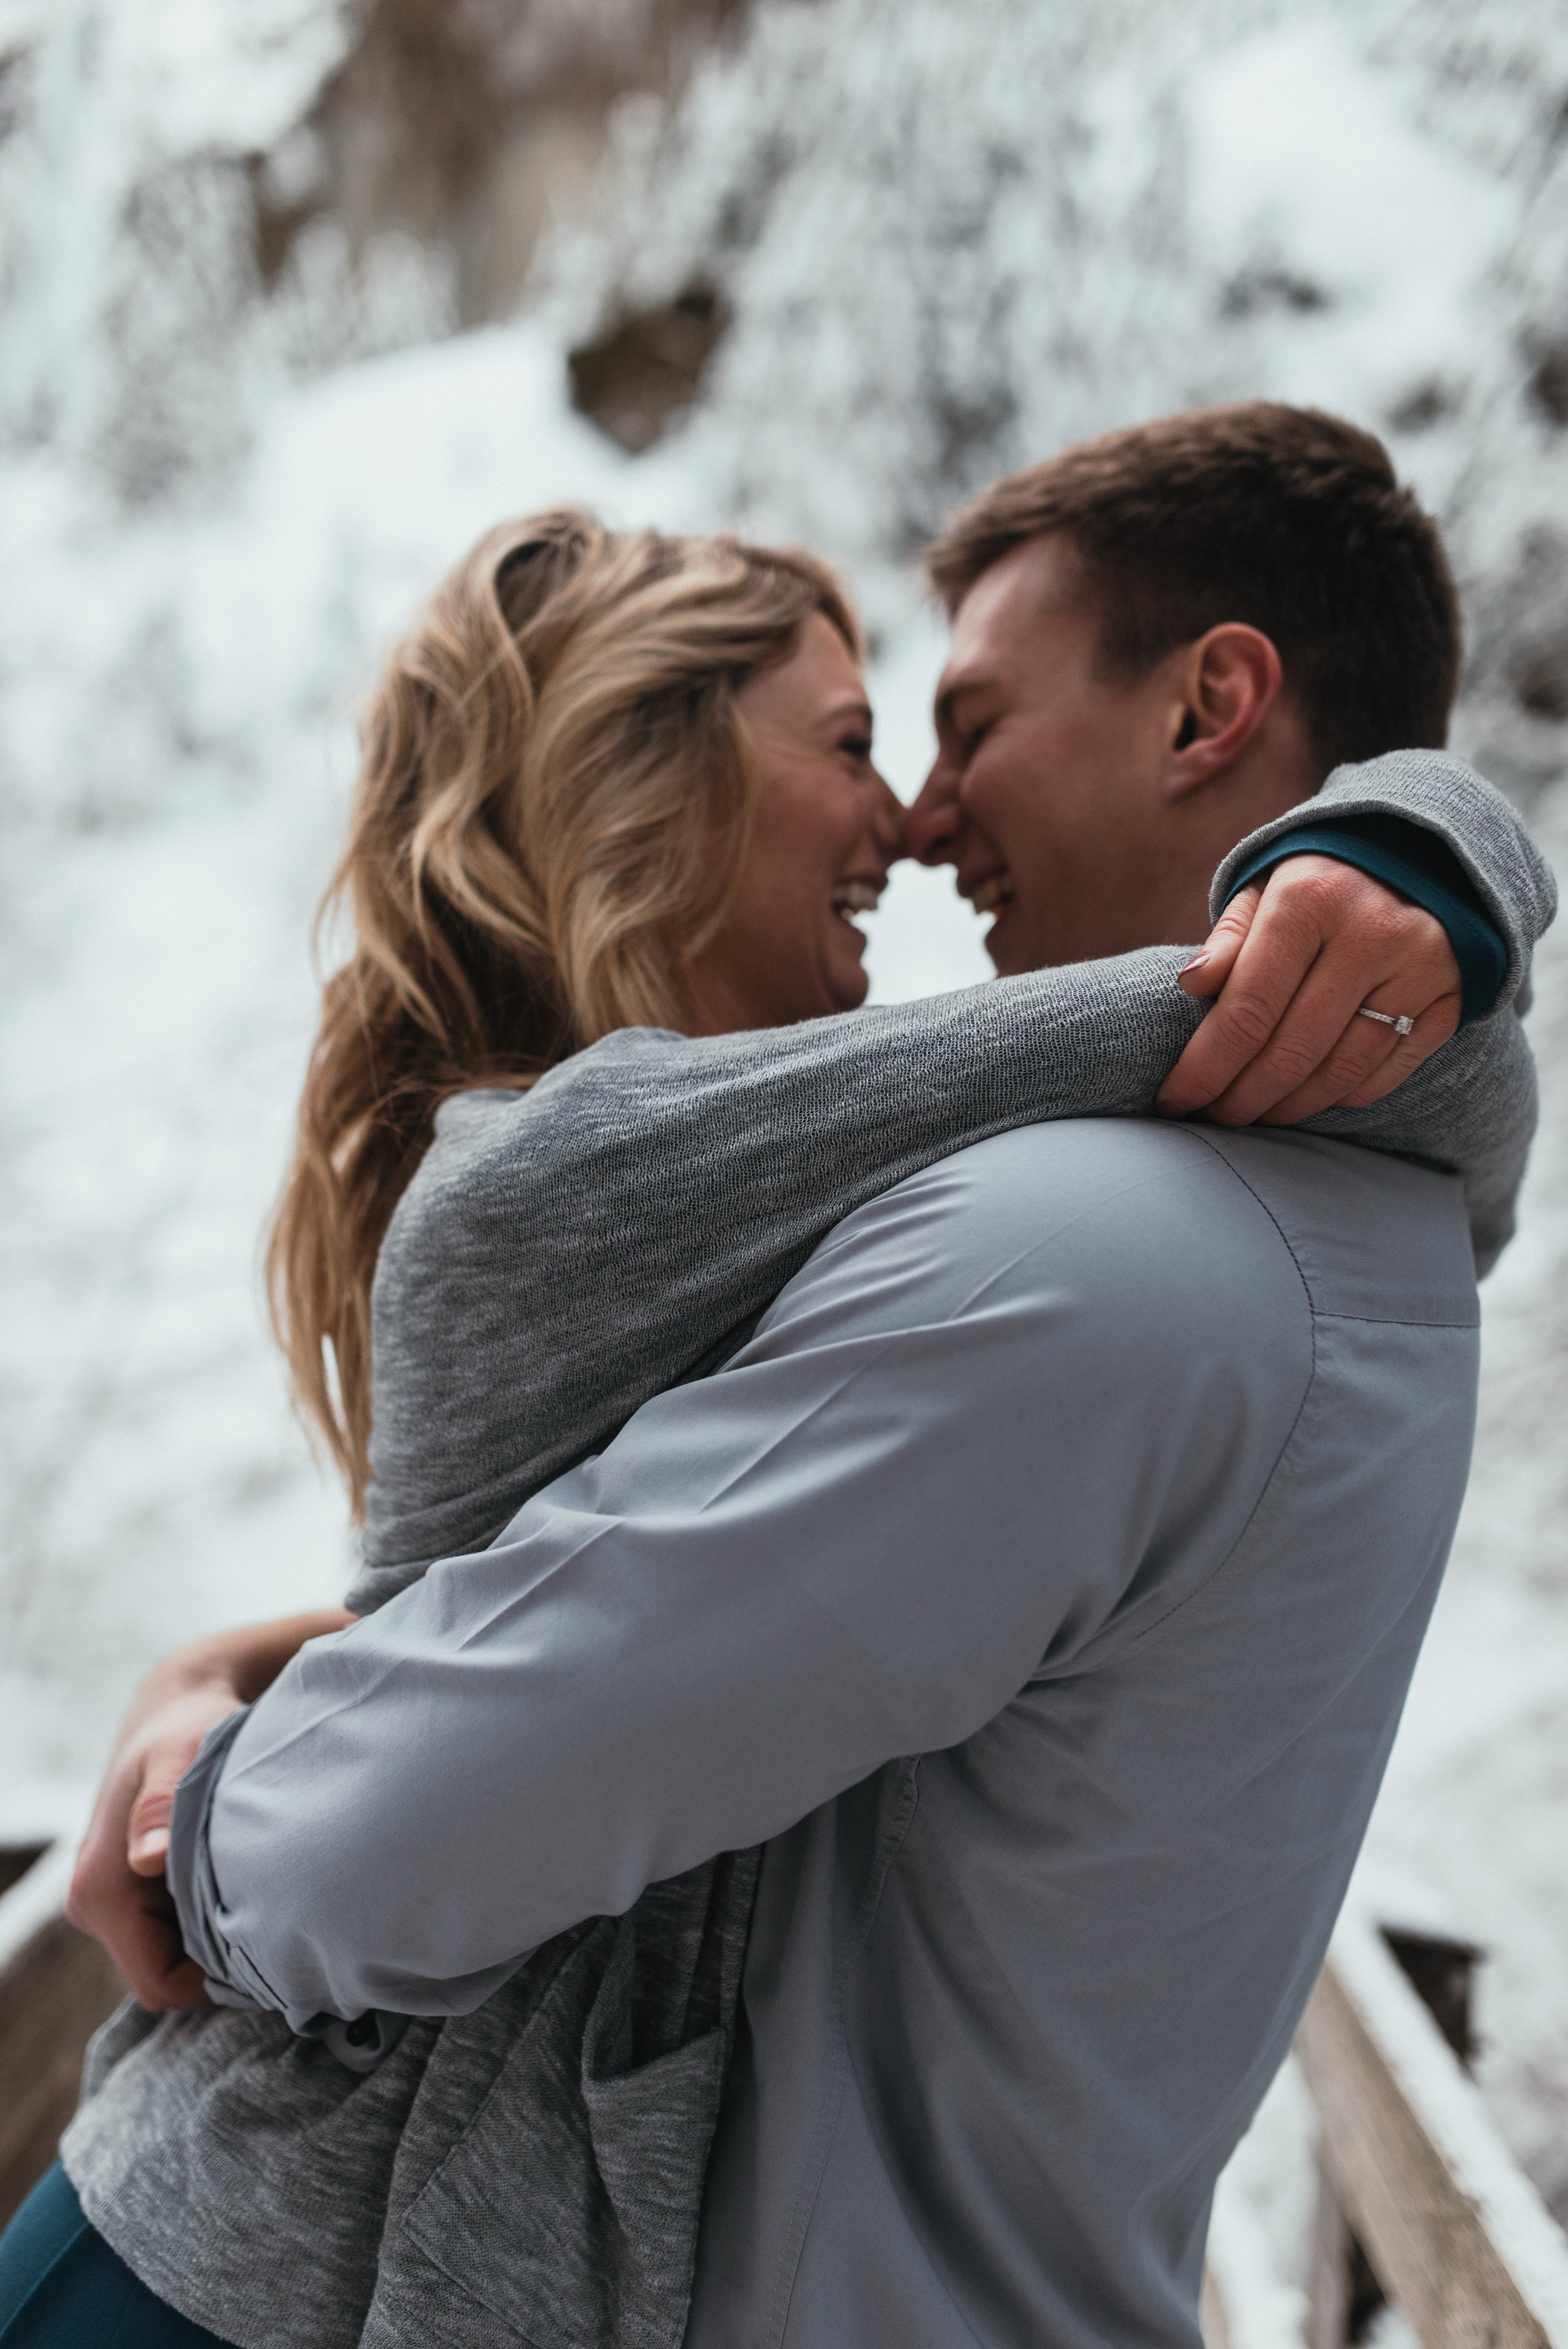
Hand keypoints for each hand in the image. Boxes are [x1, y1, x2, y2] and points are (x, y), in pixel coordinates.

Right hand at [66, 1609, 355, 2009]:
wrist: (181, 1705)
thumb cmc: (184, 1729)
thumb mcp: (177, 1758)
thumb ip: (163, 1807)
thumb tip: (148, 1858)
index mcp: (99, 1892)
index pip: (159, 1982)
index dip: (215, 1983)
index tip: (275, 1948)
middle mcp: (98, 1906)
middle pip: (169, 1975)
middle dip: (226, 1961)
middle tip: (290, 1925)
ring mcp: (118, 1903)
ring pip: (179, 1957)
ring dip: (225, 1936)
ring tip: (278, 1897)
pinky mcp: (139, 1894)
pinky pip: (183, 1933)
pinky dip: (220, 1917)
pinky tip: (259, 1884)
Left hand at [1156, 855, 1462, 1126]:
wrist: (1423, 856)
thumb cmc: (1321, 883)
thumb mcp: (1266, 889)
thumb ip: (1229, 938)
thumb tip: (1190, 983)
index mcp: (1310, 899)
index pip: (1247, 1010)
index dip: (1205, 1067)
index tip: (1174, 1099)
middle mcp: (1371, 933)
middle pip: (1292, 1051)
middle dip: (1242, 1098)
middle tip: (1213, 1117)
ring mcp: (1420, 968)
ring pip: (1341, 1070)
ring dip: (1289, 1106)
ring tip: (1256, 1114)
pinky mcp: (1452, 998)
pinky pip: (1387, 1071)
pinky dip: (1341, 1096)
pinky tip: (1309, 1097)